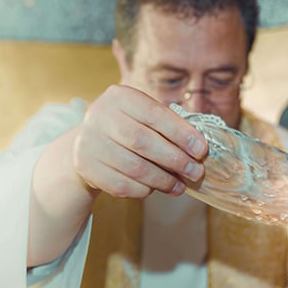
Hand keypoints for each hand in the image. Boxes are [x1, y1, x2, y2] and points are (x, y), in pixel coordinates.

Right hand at [72, 85, 207, 198]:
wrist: (88, 143)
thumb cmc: (129, 127)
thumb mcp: (144, 116)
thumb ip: (169, 126)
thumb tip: (199, 148)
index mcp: (119, 97)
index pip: (155, 114)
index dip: (181, 134)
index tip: (201, 150)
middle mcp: (100, 116)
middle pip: (144, 142)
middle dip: (176, 160)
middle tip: (196, 172)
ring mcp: (89, 143)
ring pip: (135, 167)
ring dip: (163, 180)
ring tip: (180, 186)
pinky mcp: (86, 168)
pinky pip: (122, 185)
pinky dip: (144, 190)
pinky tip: (155, 188)